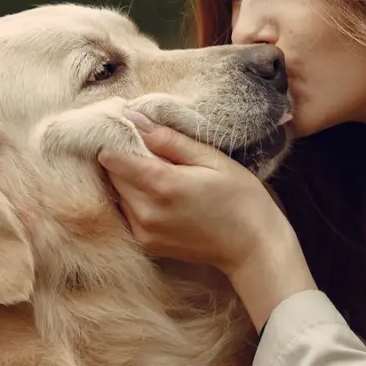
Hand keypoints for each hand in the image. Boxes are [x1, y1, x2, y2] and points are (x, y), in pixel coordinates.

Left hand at [97, 112, 285, 274]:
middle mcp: (146, 212)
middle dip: (124, 159)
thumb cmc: (241, 198)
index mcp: (163, 185)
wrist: (252, 247)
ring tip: (162, 172)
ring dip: (130, 180)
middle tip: (152, 149)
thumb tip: (134, 119)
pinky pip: (128, 213)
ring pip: (118, 194)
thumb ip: (171, 140)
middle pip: (113, 176)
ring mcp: (144, 232)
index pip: (113, 158)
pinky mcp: (147, 244)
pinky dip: (136, 200)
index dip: (117, 140)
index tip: (129, 129)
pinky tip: (163, 194)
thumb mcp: (212, 159)